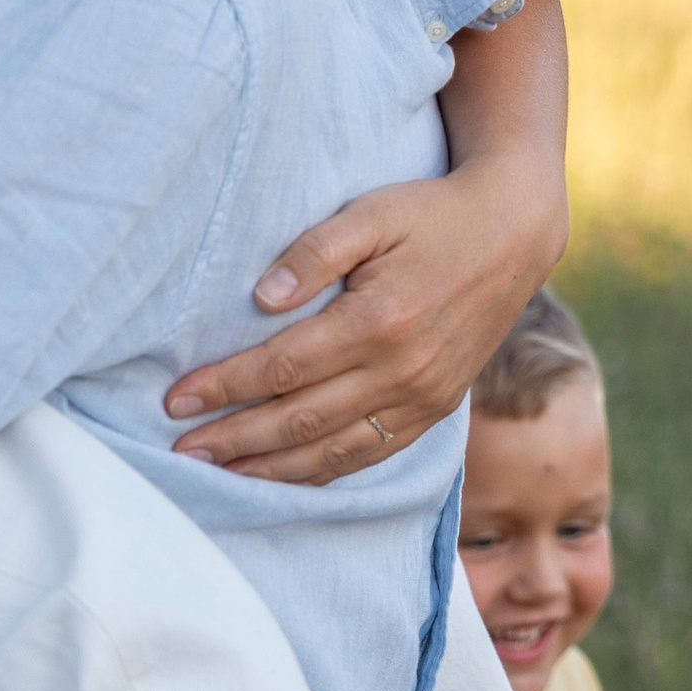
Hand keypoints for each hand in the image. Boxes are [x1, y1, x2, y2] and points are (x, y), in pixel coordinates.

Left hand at [166, 153, 566, 482]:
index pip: (282, 366)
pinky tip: (285, 478)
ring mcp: (423, 396)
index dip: (224, 385)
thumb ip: (315, 251)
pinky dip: (323, 473)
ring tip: (218, 475)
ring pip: (333, 450)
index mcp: (379, 319)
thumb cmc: (433, 214)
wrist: (516, 231)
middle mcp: (402, 369)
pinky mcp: (438, 408)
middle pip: (298, 418)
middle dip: (232, 438)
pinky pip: (372, 455)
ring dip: (269, 468)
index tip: (176, 397)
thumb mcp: (373, 212)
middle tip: (179, 450)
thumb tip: (261, 298)